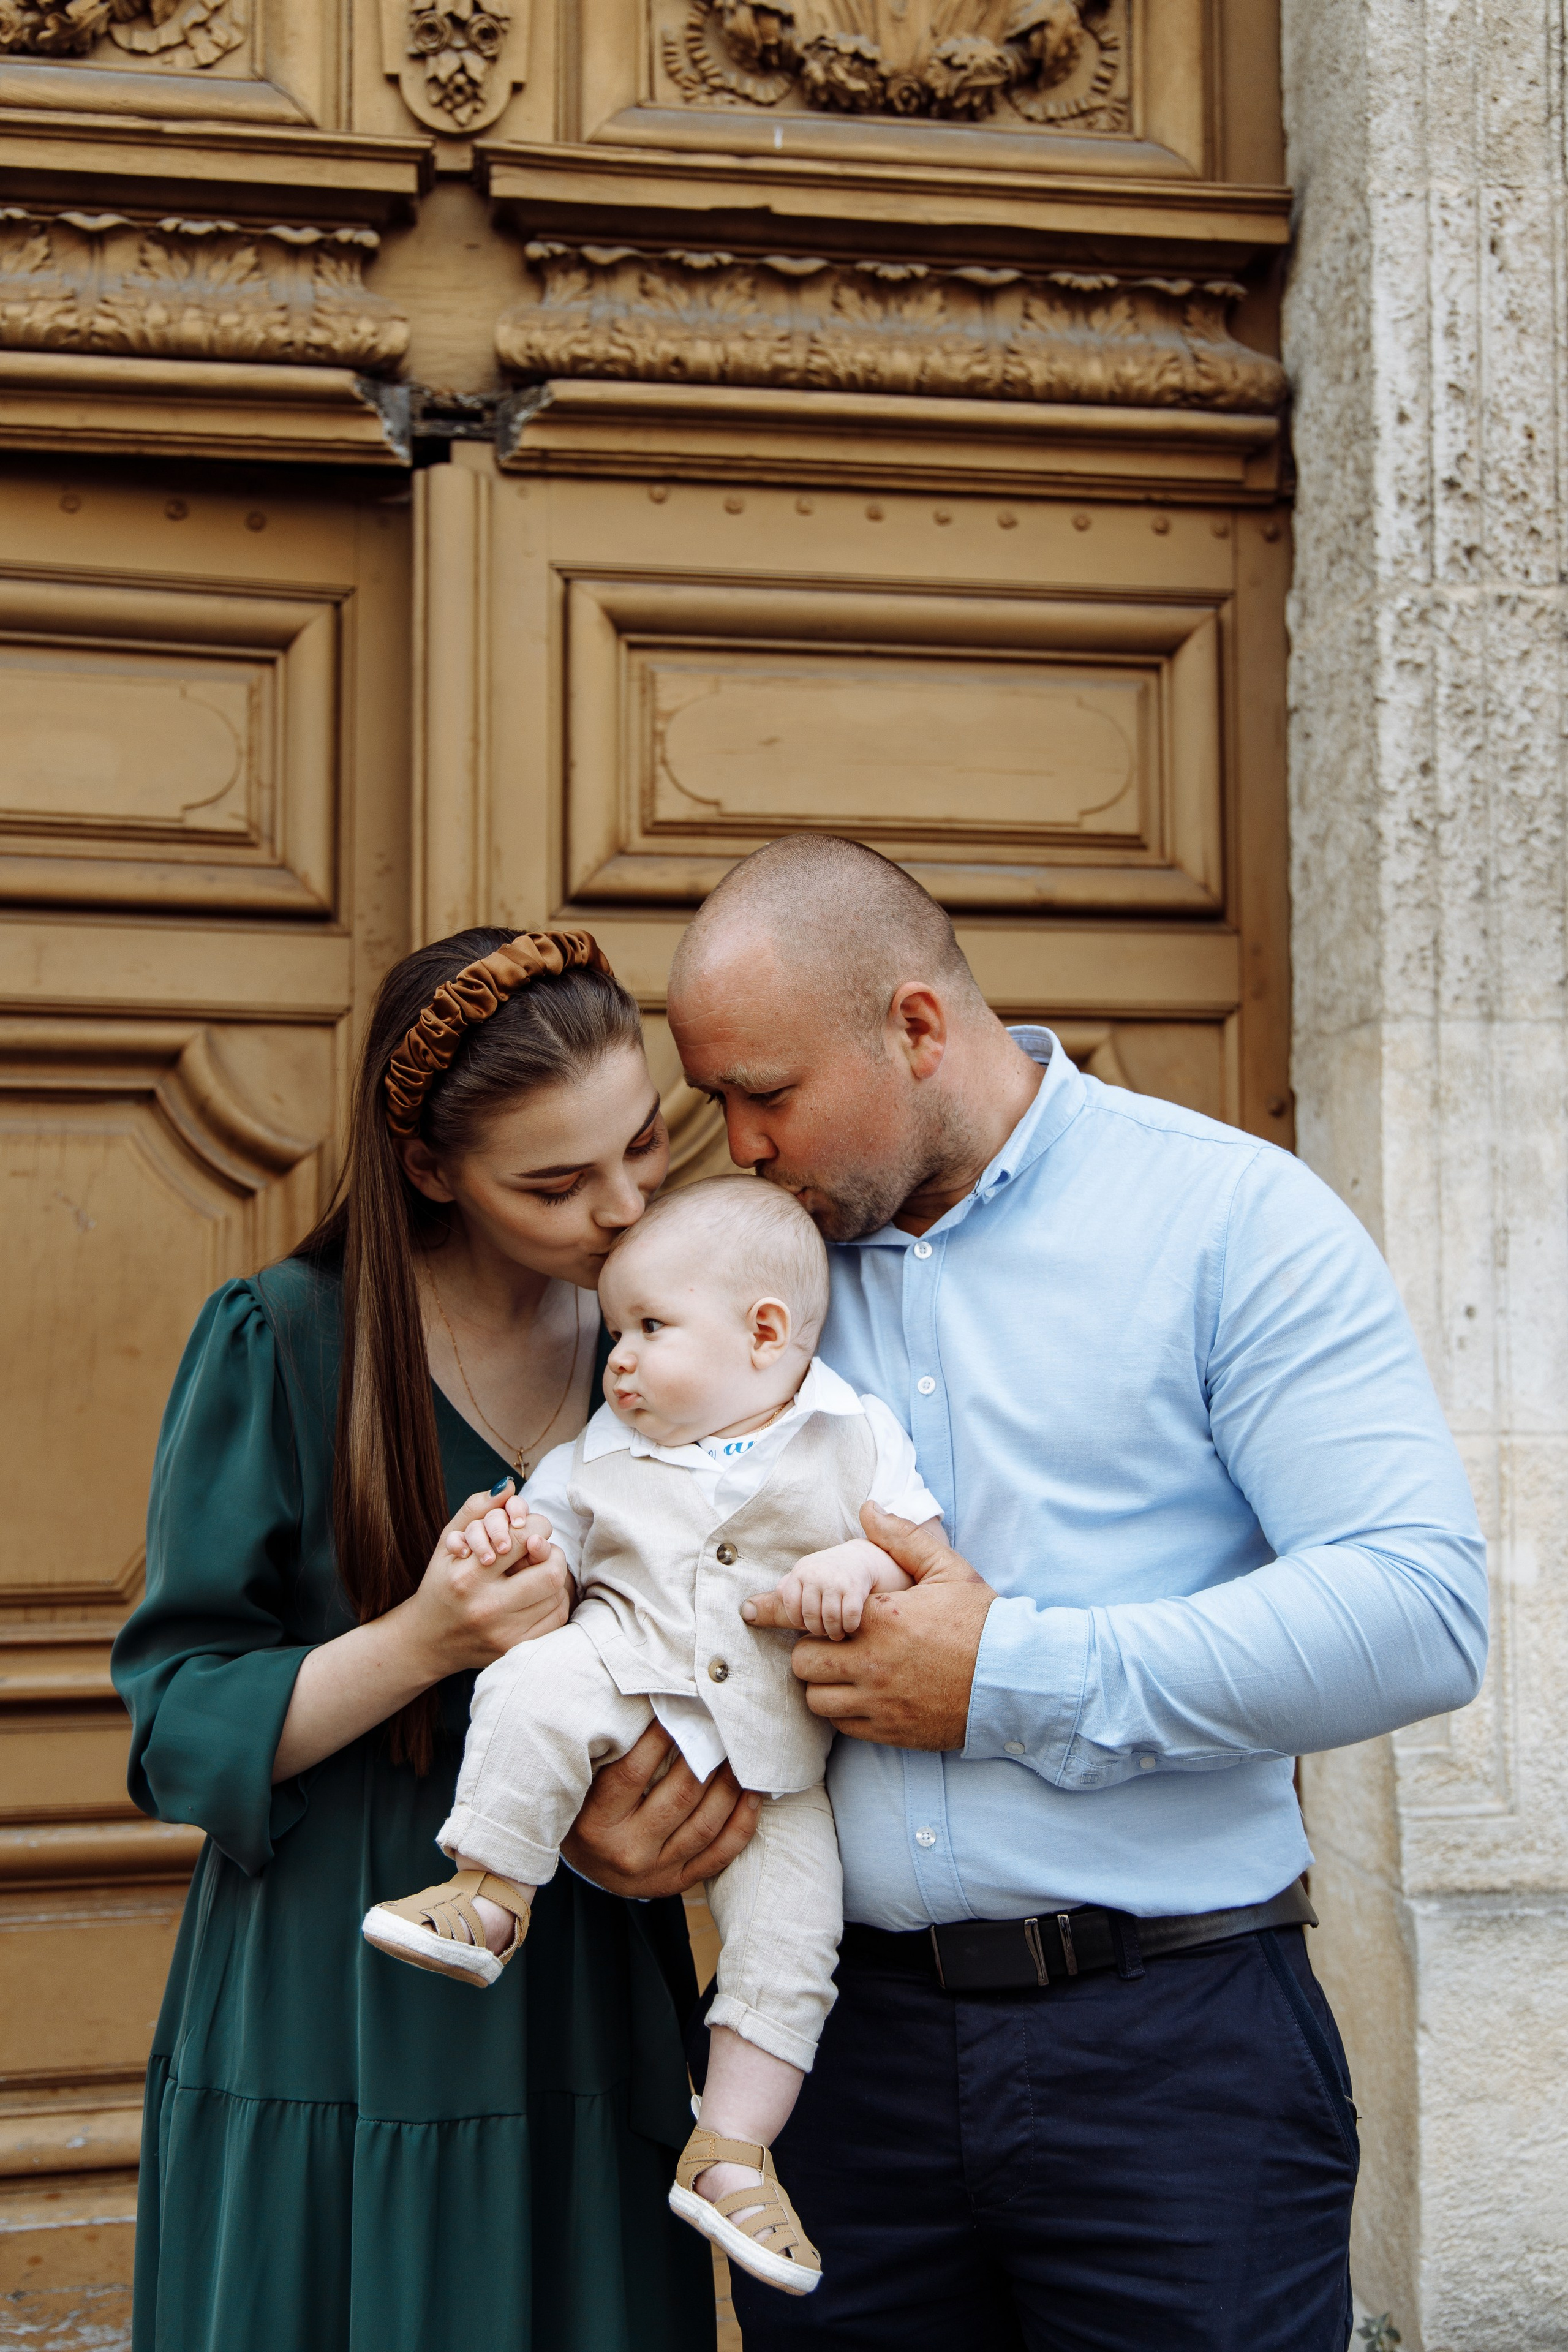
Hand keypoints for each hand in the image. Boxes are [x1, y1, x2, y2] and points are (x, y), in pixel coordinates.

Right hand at [401, 1489, 572, 1678]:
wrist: (428, 1640)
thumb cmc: (441, 1584)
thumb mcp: (447, 1542)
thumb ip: (476, 1509)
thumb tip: (510, 1486)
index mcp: (466, 1577)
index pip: (522, 1540)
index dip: (536, 1527)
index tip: (529, 1530)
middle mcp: (486, 1608)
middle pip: (549, 1572)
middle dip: (552, 1553)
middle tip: (540, 1550)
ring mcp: (503, 1634)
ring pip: (557, 1595)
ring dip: (554, 1576)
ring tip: (537, 1570)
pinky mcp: (515, 1650)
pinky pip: (556, 1618)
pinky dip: (554, 1600)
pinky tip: (539, 1593)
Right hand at [561, 1723, 761, 1898]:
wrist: (585, 1873)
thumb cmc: (586, 1814)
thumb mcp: (585, 1787)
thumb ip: (614, 1757)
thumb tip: (661, 1710)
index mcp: (597, 1823)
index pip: (633, 1773)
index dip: (660, 1738)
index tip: (681, 1708)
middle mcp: (629, 1851)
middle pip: (679, 1797)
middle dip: (707, 1756)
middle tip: (722, 1725)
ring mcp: (657, 1871)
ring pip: (705, 1825)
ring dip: (730, 1786)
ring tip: (741, 1756)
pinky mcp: (678, 1883)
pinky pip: (720, 1855)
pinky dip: (742, 1823)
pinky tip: (752, 1796)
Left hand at [743, 1502, 994, 1749]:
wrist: (1014, 1678)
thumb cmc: (981, 1620)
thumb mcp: (947, 1569)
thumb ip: (902, 1538)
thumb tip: (868, 1509)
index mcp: (880, 1619)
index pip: (812, 1619)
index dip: (815, 1616)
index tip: (827, 1616)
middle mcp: (872, 1663)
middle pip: (803, 1663)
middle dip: (813, 1651)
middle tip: (835, 1644)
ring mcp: (880, 1702)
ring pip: (816, 1700)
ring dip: (824, 1685)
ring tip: (845, 1673)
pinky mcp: (891, 1731)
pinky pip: (842, 1726)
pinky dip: (845, 1712)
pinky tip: (863, 1696)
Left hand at [759, 1535, 911, 1639]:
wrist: (872, 1558)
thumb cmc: (834, 1578)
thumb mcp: (805, 1583)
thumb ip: (778, 1601)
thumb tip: (745, 1612)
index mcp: (800, 1571)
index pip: (789, 1611)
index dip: (804, 1622)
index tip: (817, 1619)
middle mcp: (815, 1572)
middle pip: (808, 1620)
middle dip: (821, 1631)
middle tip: (832, 1628)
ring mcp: (835, 1579)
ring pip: (826, 1623)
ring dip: (836, 1633)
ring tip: (843, 1630)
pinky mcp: (857, 1588)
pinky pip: (847, 1621)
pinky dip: (851, 1628)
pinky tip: (856, 1625)